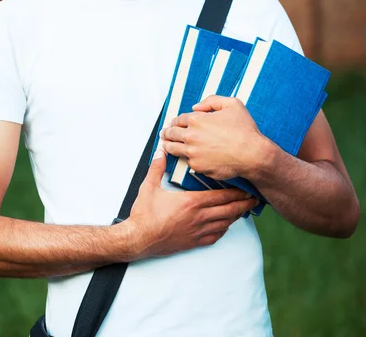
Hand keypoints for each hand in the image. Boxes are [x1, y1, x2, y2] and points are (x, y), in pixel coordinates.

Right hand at [124, 149, 257, 258]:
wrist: (139, 239)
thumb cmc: (144, 214)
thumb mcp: (148, 187)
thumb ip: (157, 168)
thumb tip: (160, 152)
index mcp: (191, 202)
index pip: (221, 196)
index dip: (236, 192)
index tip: (247, 188)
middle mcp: (198, 217)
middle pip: (229, 210)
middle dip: (243, 203)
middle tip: (254, 198)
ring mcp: (197, 231)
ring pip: (225, 224)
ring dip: (236, 216)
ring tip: (244, 209)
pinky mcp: (193, 242)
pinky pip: (215, 236)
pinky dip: (224, 229)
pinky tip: (226, 225)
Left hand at [160, 95, 266, 180]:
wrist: (252, 154)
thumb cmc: (244, 130)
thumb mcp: (232, 104)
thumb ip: (212, 100)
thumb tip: (195, 106)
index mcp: (196, 120)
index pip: (178, 119)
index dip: (175, 121)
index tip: (173, 124)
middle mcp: (191, 136)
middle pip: (171, 134)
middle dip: (167, 133)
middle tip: (164, 134)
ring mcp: (192, 152)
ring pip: (173, 149)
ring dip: (168, 146)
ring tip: (165, 146)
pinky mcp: (197, 166)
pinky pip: (187, 161)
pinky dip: (186, 159)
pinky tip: (186, 157)